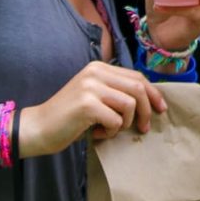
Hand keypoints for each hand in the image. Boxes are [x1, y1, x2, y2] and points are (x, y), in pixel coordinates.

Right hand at [18, 61, 165, 156]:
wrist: (38, 128)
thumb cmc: (70, 117)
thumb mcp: (95, 96)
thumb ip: (116, 91)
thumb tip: (150, 99)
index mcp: (99, 67)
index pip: (136, 77)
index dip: (153, 93)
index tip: (161, 108)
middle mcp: (96, 72)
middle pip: (138, 88)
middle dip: (146, 110)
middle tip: (144, 127)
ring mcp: (91, 87)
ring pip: (130, 104)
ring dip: (125, 123)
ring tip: (110, 129)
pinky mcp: (87, 104)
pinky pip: (116, 120)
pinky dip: (111, 131)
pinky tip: (98, 133)